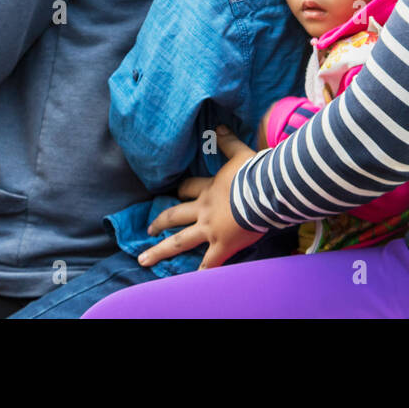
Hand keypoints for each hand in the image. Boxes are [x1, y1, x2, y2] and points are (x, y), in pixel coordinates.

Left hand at [138, 126, 262, 269]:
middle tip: (148, 230)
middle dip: (160, 222)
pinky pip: (210, 263)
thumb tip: (219, 126)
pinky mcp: (222, 245)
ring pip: (180, 242)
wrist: (265, 192)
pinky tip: (192, 281)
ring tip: (144, 258)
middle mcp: (203, 210)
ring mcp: (210, 229)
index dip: (181, 190)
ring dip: (161, 250)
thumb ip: (228, 142)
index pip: (188, 188)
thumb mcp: (241, 153)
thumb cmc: (254, 173)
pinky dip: (201, 273)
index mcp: (209, 189)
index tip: (175, 193)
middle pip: (174, 215)